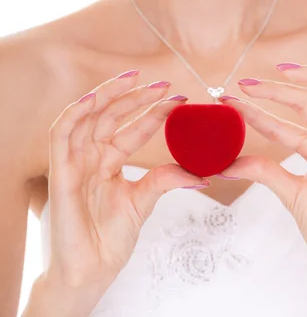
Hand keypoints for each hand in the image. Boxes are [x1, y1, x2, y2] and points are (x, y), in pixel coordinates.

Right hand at [45, 71, 207, 292]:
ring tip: (135, 80)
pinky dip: (76, 112)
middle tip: (164, 85)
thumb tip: (202, 174)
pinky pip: (61, 133)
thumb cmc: (110, 238)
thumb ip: (164, 180)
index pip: (132, 128)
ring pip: (87, 115)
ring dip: (109, 94)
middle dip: (137, 98)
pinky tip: (96, 97)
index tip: (180, 100)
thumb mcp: (143, 201)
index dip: (154, 112)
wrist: (91, 270)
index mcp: (108, 161)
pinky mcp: (60, 170)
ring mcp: (75, 161)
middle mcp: (91, 156)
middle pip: (111, 115)